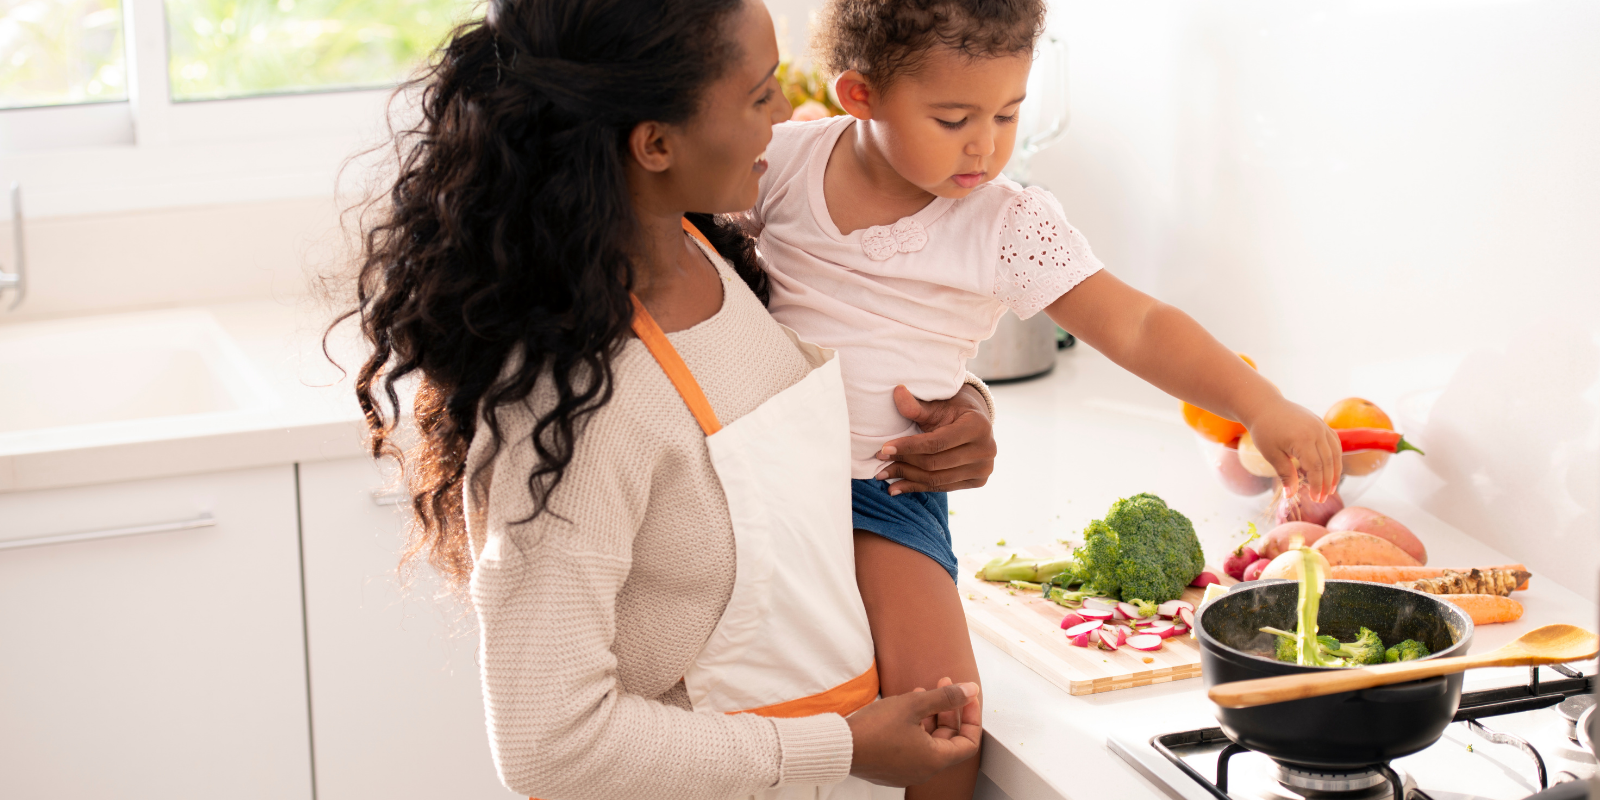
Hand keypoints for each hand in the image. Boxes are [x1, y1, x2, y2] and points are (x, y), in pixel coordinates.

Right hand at [846, 680, 981, 785]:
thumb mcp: (913, 705)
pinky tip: (904, 708)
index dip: (971, 718)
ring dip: (930, 716)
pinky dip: (915, 728)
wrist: (838, 746)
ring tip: (922, 692)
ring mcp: (906, 771)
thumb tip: (971, 690)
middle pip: (948, 740)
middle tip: (944, 685)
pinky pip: (912, 748)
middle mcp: (924, 770)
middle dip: (948, 710)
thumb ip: (946, 697)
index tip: (966, 698)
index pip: (969, 743)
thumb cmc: (874, 728)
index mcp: (934, 760)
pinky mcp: (891, 768)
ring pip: (929, 742)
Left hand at [873, 385, 996, 493]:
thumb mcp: (936, 405)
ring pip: (937, 479)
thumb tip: (897, 392)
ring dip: (906, 478)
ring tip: (883, 475)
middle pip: (935, 463)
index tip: (884, 448)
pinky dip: (918, 487)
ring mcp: (984, 468)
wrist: (976, 422)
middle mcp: (986, 450)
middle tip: (879, 461)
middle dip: (904, 463)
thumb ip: (917, 406)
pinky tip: (897, 487)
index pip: (937, 442)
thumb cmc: (953, 410)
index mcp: (978, 426)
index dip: (908, 447)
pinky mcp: (978, 481)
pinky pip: (942, 487)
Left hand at [1246, 399, 1341, 500]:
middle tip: (1322, 498)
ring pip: (1335, 453)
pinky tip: (1332, 469)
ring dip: (1335, 472)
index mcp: (1303, 439)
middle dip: (1326, 482)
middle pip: (1328, 462)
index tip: (1315, 499)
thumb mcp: (1271, 454)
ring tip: (1330, 488)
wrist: (1264, 406)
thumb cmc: (1264, 430)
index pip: (1316, 468)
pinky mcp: (1321, 423)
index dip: (1317, 485)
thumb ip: (1285, 474)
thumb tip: (1291, 495)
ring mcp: (1321, 425)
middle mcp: (1316, 431)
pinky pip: (1334, 442)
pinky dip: (1335, 457)